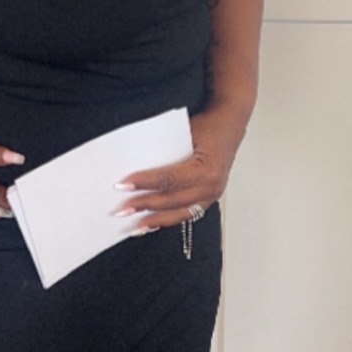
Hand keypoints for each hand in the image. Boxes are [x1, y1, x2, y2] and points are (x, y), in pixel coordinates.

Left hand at [113, 108, 243, 234]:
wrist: (229, 125)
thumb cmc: (208, 126)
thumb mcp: (184, 134)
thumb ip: (164, 151)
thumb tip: (134, 164)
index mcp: (206, 169)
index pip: (168, 179)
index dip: (144, 183)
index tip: (123, 185)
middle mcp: (211, 186)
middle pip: (172, 200)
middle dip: (144, 206)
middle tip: (122, 210)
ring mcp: (212, 195)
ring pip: (179, 214)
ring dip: (154, 220)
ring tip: (133, 227)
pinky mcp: (208, 199)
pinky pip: (186, 214)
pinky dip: (167, 219)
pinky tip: (151, 223)